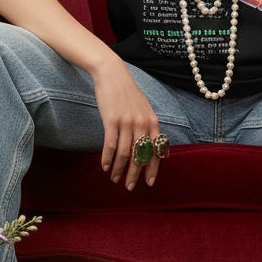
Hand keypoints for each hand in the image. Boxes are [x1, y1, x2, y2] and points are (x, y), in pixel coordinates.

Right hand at [93, 61, 162, 189]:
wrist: (112, 74)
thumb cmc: (127, 93)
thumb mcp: (143, 108)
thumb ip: (147, 126)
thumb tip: (148, 146)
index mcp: (153, 122)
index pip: (156, 151)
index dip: (153, 168)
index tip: (149, 183)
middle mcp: (142, 124)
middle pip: (141, 156)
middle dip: (135, 174)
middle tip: (130, 187)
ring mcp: (127, 122)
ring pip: (125, 153)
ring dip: (119, 169)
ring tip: (114, 179)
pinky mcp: (112, 121)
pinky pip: (111, 145)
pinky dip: (108, 158)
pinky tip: (104, 167)